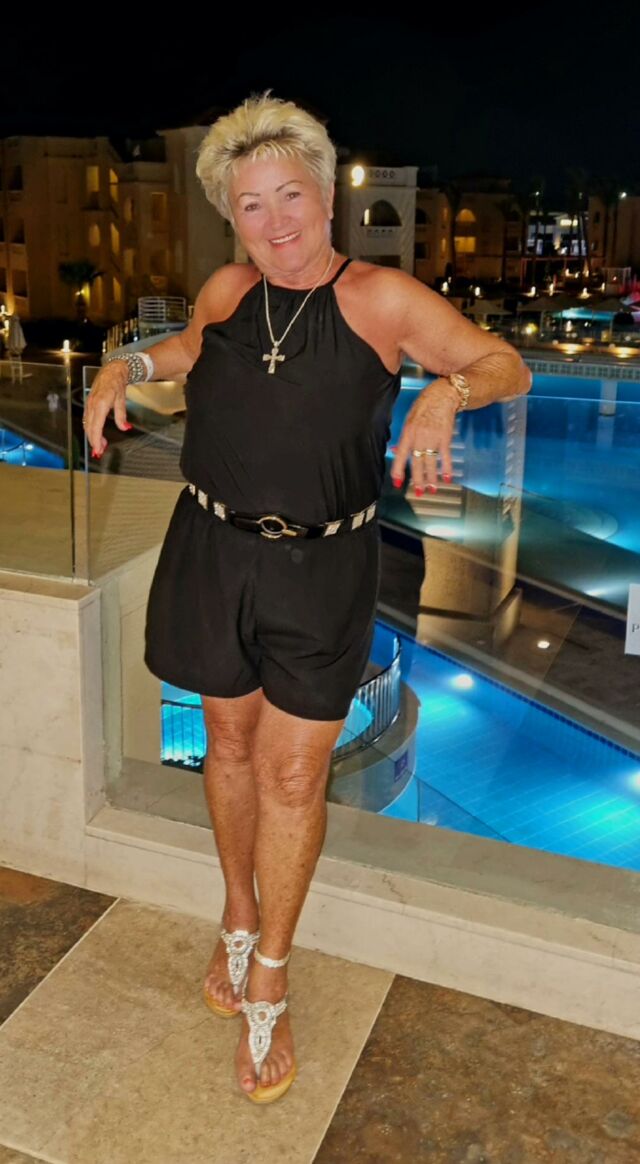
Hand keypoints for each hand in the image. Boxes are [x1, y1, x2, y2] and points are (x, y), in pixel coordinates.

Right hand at [82, 363, 131, 457]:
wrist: (111, 371)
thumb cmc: (116, 383)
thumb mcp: (122, 400)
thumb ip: (121, 416)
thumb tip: (125, 428)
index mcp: (100, 404)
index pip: (96, 427)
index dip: (96, 440)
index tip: (98, 450)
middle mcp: (92, 404)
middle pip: (90, 428)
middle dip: (94, 441)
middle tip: (99, 452)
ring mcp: (89, 404)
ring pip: (87, 424)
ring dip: (93, 436)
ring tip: (100, 445)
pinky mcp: (89, 404)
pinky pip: (87, 419)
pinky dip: (91, 428)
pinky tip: (97, 434)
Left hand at [390, 379, 457, 494]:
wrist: (442, 396)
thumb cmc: (425, 406)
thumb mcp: (410, 419)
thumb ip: (405, 437)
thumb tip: (397, 451)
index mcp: (408, 433)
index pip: (401, 455)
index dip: (398, 470)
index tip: (397, 482)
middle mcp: (419, 437)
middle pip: (417, 463)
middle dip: (417, 480)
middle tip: (418, 491)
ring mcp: (433, 438)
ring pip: (430, 462)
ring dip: (431, 478)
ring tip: (432, 488)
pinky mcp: (445, 438)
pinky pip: (445, 456)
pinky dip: (446, 468)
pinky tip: (447, 477)